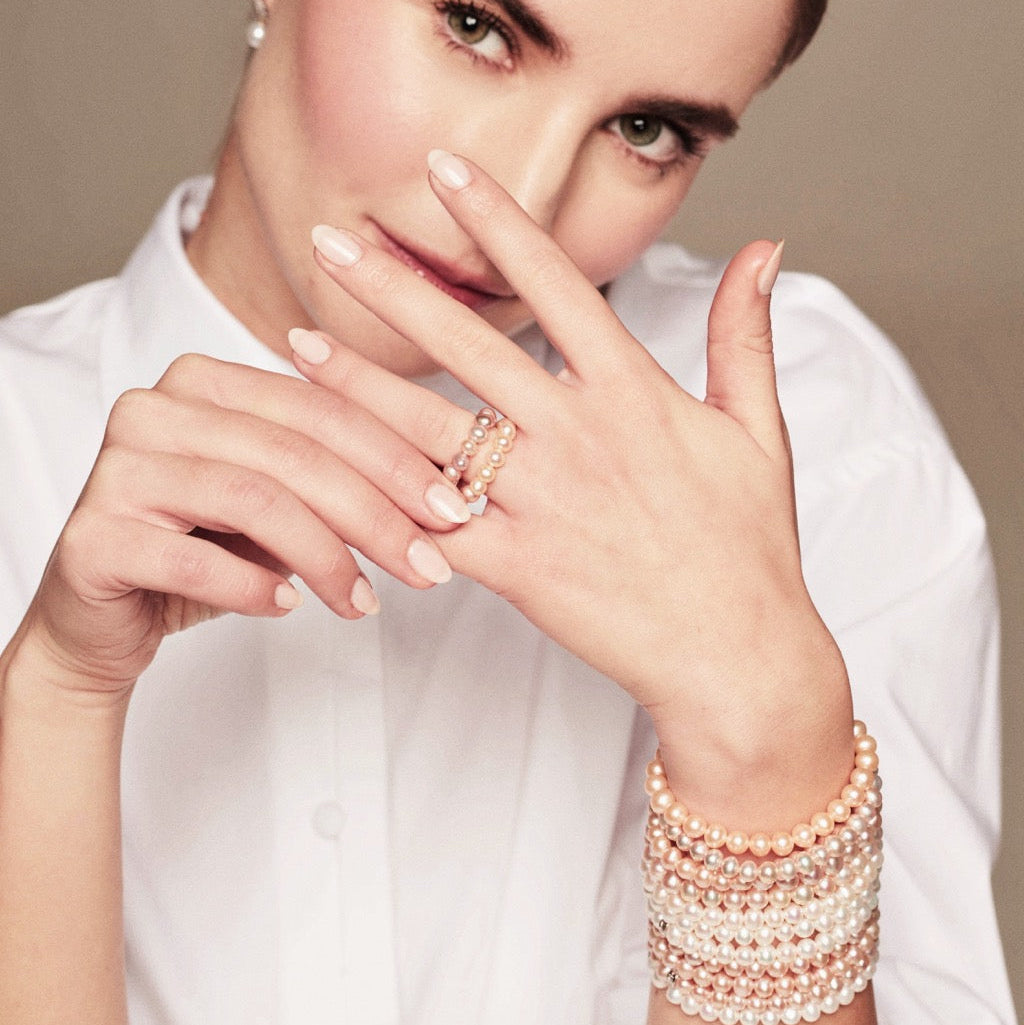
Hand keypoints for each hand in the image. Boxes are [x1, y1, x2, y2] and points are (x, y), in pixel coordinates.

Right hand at [8, 356, 468, 694]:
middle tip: (430, 568)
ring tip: (363, 604)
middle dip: (377, 515)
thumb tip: (442, 498)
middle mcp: (156, 408)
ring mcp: (118, 468)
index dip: (397, 461)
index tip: (453, 512)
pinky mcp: (92, 536)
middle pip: (296, 453)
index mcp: (207, 382)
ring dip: (326, 559)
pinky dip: (254, 587)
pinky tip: (289, 609)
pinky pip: (194, 558)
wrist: (107, 618)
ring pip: (254, 498)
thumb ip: (340, 482)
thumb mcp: (282, 506)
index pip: (322, 410)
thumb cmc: (207, 551)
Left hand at [296, 152, 846, 730]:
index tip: (446, 173)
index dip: (498, 222)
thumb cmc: (748, 548)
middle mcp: (578, 437)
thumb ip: (746, 335)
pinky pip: (434, 530)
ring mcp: (543, 503)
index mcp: (633, 394)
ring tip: (300, 346)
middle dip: (395, 287)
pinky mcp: (519, 568)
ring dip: (360, 387)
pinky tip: (331, 477)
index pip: (556, 285)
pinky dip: (382, 506)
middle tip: (334, 243)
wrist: (738, 654)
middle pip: (470, 345)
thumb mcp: (757, 431)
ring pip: (431, 433)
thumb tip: (763, 252)